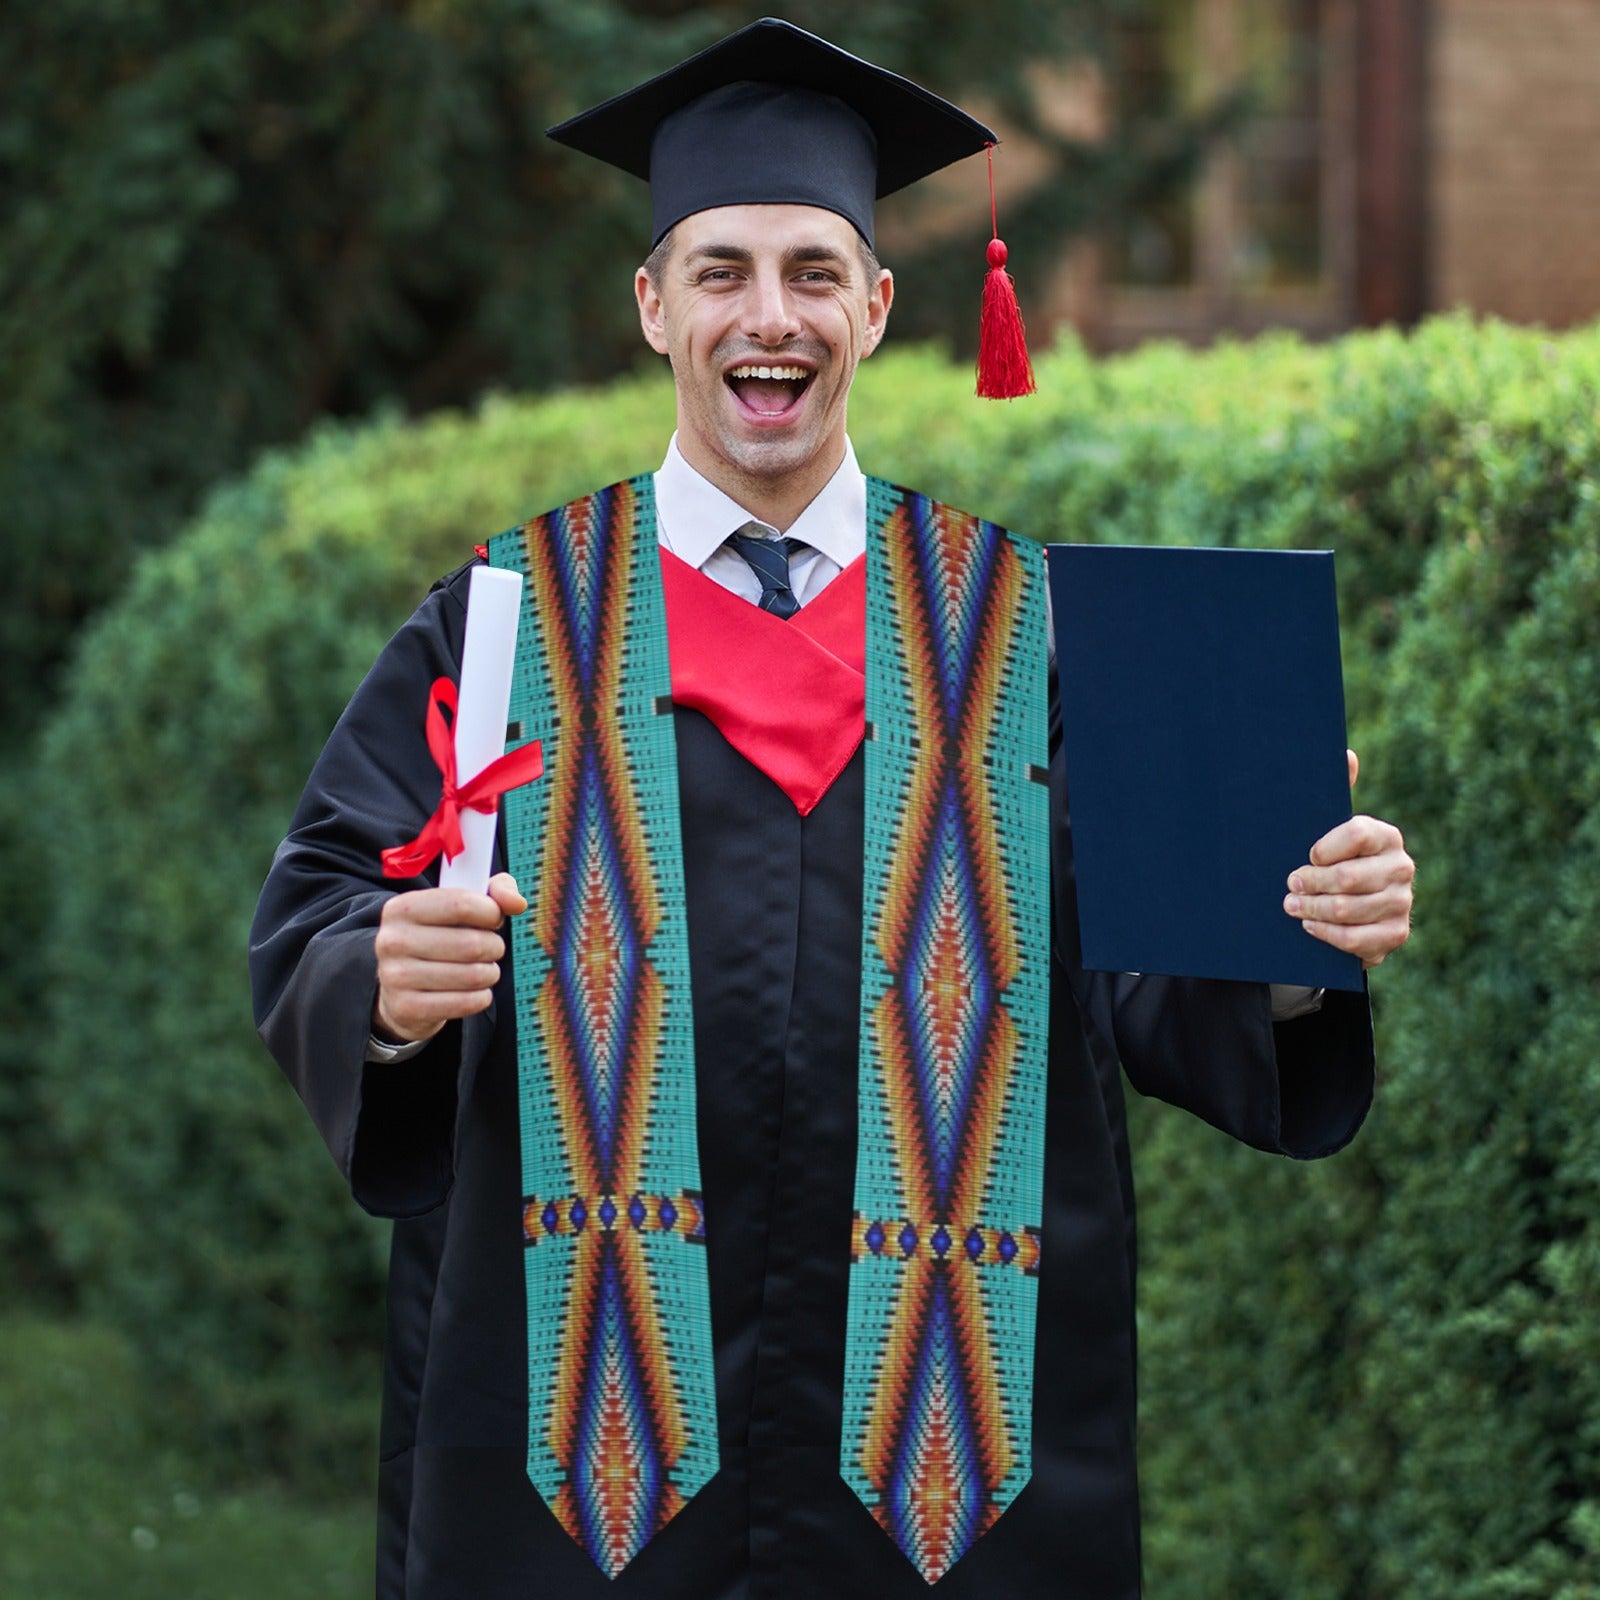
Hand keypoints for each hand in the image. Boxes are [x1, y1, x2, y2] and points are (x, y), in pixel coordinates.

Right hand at [372, 872, 527, 1044]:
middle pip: (472, 944)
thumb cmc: (440, 937)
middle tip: (491, 949)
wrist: (401, 988)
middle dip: (494, 947)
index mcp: (402, 908)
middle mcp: (392, 940)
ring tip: (482, 969)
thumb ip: (495, 892)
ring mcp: (395, 977)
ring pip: (473, 975)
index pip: (461, 904)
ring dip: (490, 973)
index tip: (494, 919)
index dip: (491, 912)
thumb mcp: (460, 905)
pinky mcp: (406, 1008)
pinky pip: (466, 1003)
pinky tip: (474, 991)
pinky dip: (481, 997)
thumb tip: (517, 903)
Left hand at [1283, 750, 1413, 967]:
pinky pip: (1356, 939)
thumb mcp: (1329, 828)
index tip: (1306, 855)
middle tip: (1289, 885)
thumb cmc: (1332, 860)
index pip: (1356, 833)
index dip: (1324, 847)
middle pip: (1348, 877)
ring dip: (1312, 909)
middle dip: (1310, 883)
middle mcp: (1401, 867)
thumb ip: (1336, 792)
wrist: (1350, 909)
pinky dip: (1327, 934)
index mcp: (1386, 836)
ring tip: (1291, 906)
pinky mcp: (1395, 934)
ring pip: (1348, 909)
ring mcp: (1401, 903)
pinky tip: (1310, 926)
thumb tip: (1346, 754)